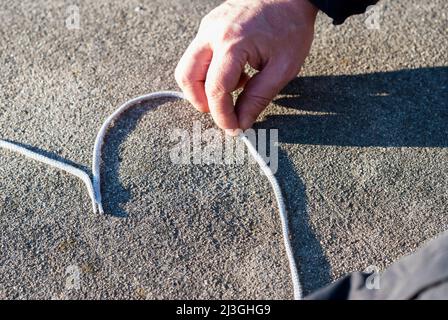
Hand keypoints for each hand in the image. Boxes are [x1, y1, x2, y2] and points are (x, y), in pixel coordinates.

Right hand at [175, 0, 317, 133]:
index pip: (216, 89)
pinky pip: (197, 56)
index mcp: (233, 43)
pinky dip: (209, 73)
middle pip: (187, 78)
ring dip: (204, 88)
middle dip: (202, 102)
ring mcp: (206, 27)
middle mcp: (212, 33)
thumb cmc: (290, 27)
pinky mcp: (208, 26)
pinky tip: (236, 72)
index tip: (234, 129)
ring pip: (188, 67)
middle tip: (225, 111)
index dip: (222, 115)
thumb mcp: (282, 68)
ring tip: (235, 87)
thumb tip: (242, 122)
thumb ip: (259, 98)